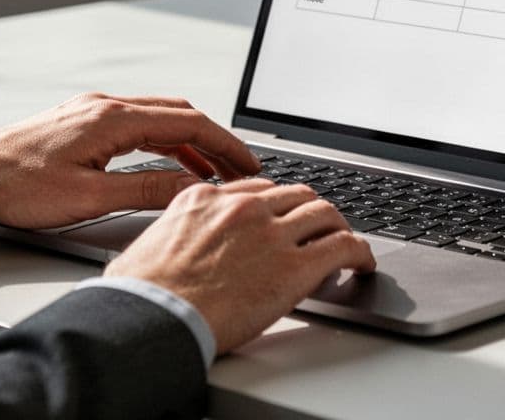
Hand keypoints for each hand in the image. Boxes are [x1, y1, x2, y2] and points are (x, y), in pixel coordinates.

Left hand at [0, 93, 260, 228]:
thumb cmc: (17, 187)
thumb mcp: (90, 198)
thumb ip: (147, 191)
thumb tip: (192, 189)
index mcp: (113, 118)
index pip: (189, 124)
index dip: (226, 145)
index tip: (249, 164)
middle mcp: (105, 106)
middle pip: (179, 115)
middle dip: (216, 142)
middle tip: (241, 169)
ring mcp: (92, 112)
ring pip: (159, 119)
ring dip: (190, 143)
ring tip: (213, 174)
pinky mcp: (81, 124)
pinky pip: (137, 125)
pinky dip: (163, 143)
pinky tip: (167, 165)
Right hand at [104, 178, 376, 354]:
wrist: (151, 317)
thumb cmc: (141, 293)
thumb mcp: (152, 243)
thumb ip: (180, 233)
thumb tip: (184, 247)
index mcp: (207, 198)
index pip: (257, 188)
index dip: (277, 202)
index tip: (284, 214)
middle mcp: (243, 207)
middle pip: (296, 194)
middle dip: (311, 209)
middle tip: (320, 226)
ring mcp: (272, 233)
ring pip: (325, 213)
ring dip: (339, 227)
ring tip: (346, 243)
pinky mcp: (296, 266)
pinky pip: (344, 246)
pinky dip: (361, 252)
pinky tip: (363, 263)